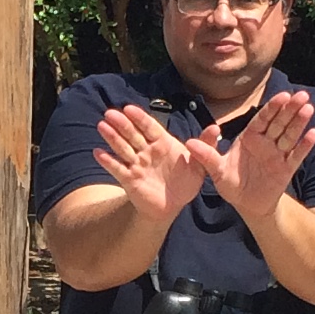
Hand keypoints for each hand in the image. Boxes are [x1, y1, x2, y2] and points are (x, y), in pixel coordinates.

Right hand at [89, 102, 208, 225]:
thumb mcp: (199, 164)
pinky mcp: (130, 179)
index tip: (129, 108)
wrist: (173, 205)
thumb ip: (206, 145)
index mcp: (162, 143)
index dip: (140, 118)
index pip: (150, 127)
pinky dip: (108, 161)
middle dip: (122, 124)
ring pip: (123, 148)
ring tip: (101, 126)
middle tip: (110, 113)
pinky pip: (118, 169)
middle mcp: (147, 151)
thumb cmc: (186, 181)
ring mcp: (137, 164)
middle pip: (133, 135)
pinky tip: (98, 153)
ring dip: (112, 138)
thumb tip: (216, 127)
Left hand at [188, 88, 314, 222]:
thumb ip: (206, 156)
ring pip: (290, 135)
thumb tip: (188, 143)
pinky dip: (305, 145)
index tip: (282, 95)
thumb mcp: (216, 171)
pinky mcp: (286, 169)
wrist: (246, 204)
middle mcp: (265, 142)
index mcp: (249, 138)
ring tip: (309, 108)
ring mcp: (277, 154)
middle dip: (290, 109)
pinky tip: (313, 133)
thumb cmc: (231, 183)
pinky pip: (296, 155)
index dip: (272, 107)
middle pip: (279, 122)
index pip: (262, 119)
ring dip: (300, 122)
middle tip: (302, 95)